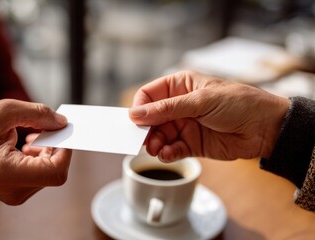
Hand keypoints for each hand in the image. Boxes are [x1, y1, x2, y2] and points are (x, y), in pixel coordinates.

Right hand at [0, 99, 71, 204]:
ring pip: (49, 174)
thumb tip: (62, 122)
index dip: (66, 150)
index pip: (55, 171)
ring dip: (48, 152)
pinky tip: (28, 146)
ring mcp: (14, 195)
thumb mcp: (4, 111)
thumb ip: (38, 114)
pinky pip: (39, 176)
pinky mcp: (15, 192)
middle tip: (46, 128)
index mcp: (6, 172)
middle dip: (56, 147)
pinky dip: (40, 159)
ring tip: (32, 136)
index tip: (62, 131)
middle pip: (54, 172)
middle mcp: (12, 190)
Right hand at [129, 71, 289, 161]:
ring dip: (155, 143)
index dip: (140, 107)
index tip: (135, 121)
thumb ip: (167, 109)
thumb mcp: (201, 101)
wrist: (266, 128)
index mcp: (180, 86)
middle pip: (151, 118)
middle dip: (146, 129)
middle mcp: (179, 105)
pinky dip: (167, 153)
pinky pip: (172, 149)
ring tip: (156, 149)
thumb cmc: (239, 103)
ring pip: (159, 135)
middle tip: (143, 140)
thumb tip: (137, 113)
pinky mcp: (192, 143)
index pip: (149, 95)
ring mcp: (185, 125)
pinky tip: (168, 154)